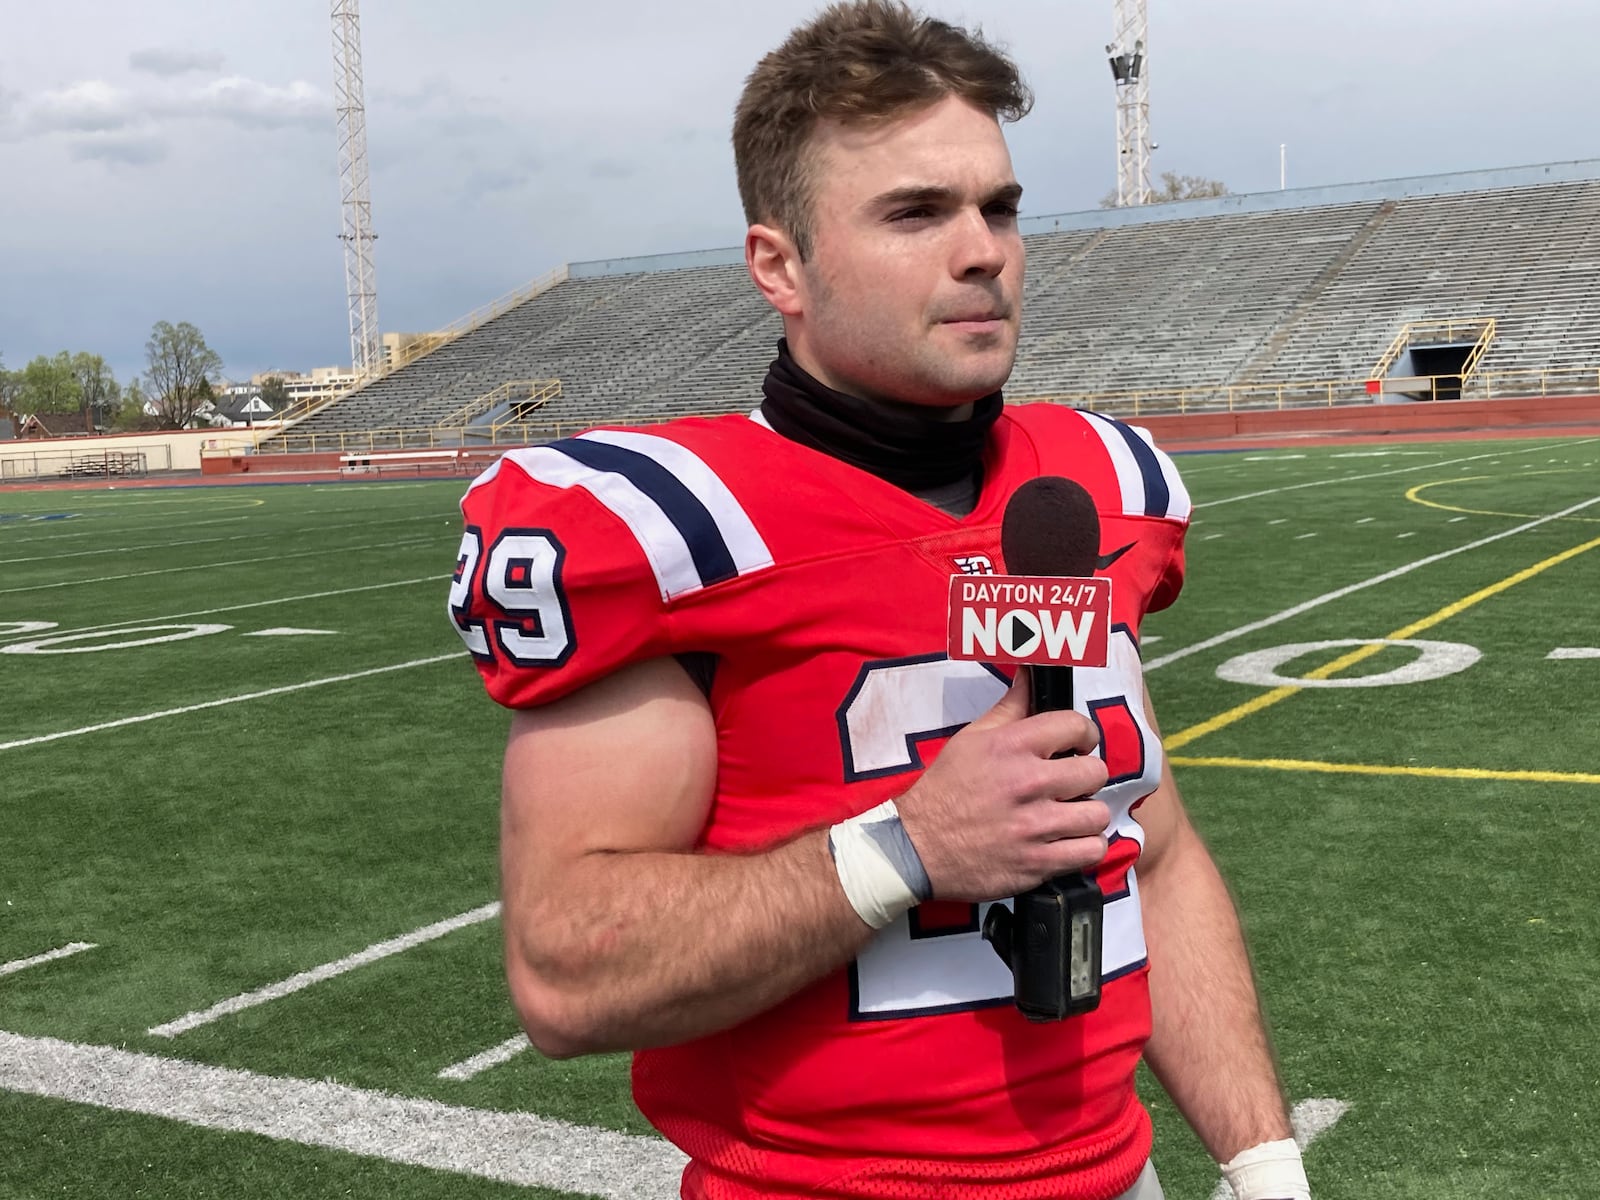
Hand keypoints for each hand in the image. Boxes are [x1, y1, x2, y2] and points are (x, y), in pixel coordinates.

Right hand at [895, 669, 1109, 901]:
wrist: (916, 846)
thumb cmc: (944, 789)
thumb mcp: (971, 738)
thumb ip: (1009, 708)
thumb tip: (1030, 677)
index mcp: (1011, 746)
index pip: (1076, 725)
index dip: (1084, 735)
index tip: (1079, 746)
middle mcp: (1028, 782)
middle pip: (1095, 772)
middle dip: (1086, 776)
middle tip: (1070, 784)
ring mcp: (1035, 826)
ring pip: (1097, 814)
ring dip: (1086, 814)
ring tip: (1069, 816)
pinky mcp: (1038, 863)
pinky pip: (1091, 851)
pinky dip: (1085, 847)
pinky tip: (1068, 842)